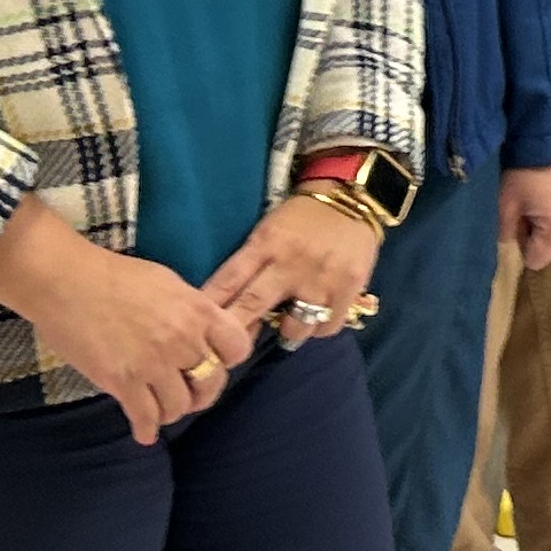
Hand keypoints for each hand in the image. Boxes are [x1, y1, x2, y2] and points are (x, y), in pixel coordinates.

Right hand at [0, 198, 254, 443]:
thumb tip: (201, 333)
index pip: (238, 348)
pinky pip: (146, 417)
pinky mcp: (122, 381)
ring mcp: (153, 362)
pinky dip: (146, 429)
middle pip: (212, 382)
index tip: (214, 362)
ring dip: (172, 411)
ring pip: (180, 406)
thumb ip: (190, 310)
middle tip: (188, 395)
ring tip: (161, 409)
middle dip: (201, 393)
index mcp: (197, 310)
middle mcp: (182, 339)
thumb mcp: (167, 283)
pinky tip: (144, 431)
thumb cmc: (113, 275)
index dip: (228, 359)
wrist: (65, 281)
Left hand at [201, 191, 379, 346]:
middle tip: (230, 352)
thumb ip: (252, 264)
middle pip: (252, 306)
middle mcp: (290, 263)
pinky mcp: (349, 287)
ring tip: (289, 326)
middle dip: (237, 333)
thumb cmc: (304, 216)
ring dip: (287, 331)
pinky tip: (318, 317)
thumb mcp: (270, 230)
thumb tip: (229, 307)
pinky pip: (327, 327)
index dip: (210, 308)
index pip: (228, 279)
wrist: (354, 197)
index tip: (197, 330)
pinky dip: (319, 328)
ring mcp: (320, 278)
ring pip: (294, 327)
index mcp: (266, 244)